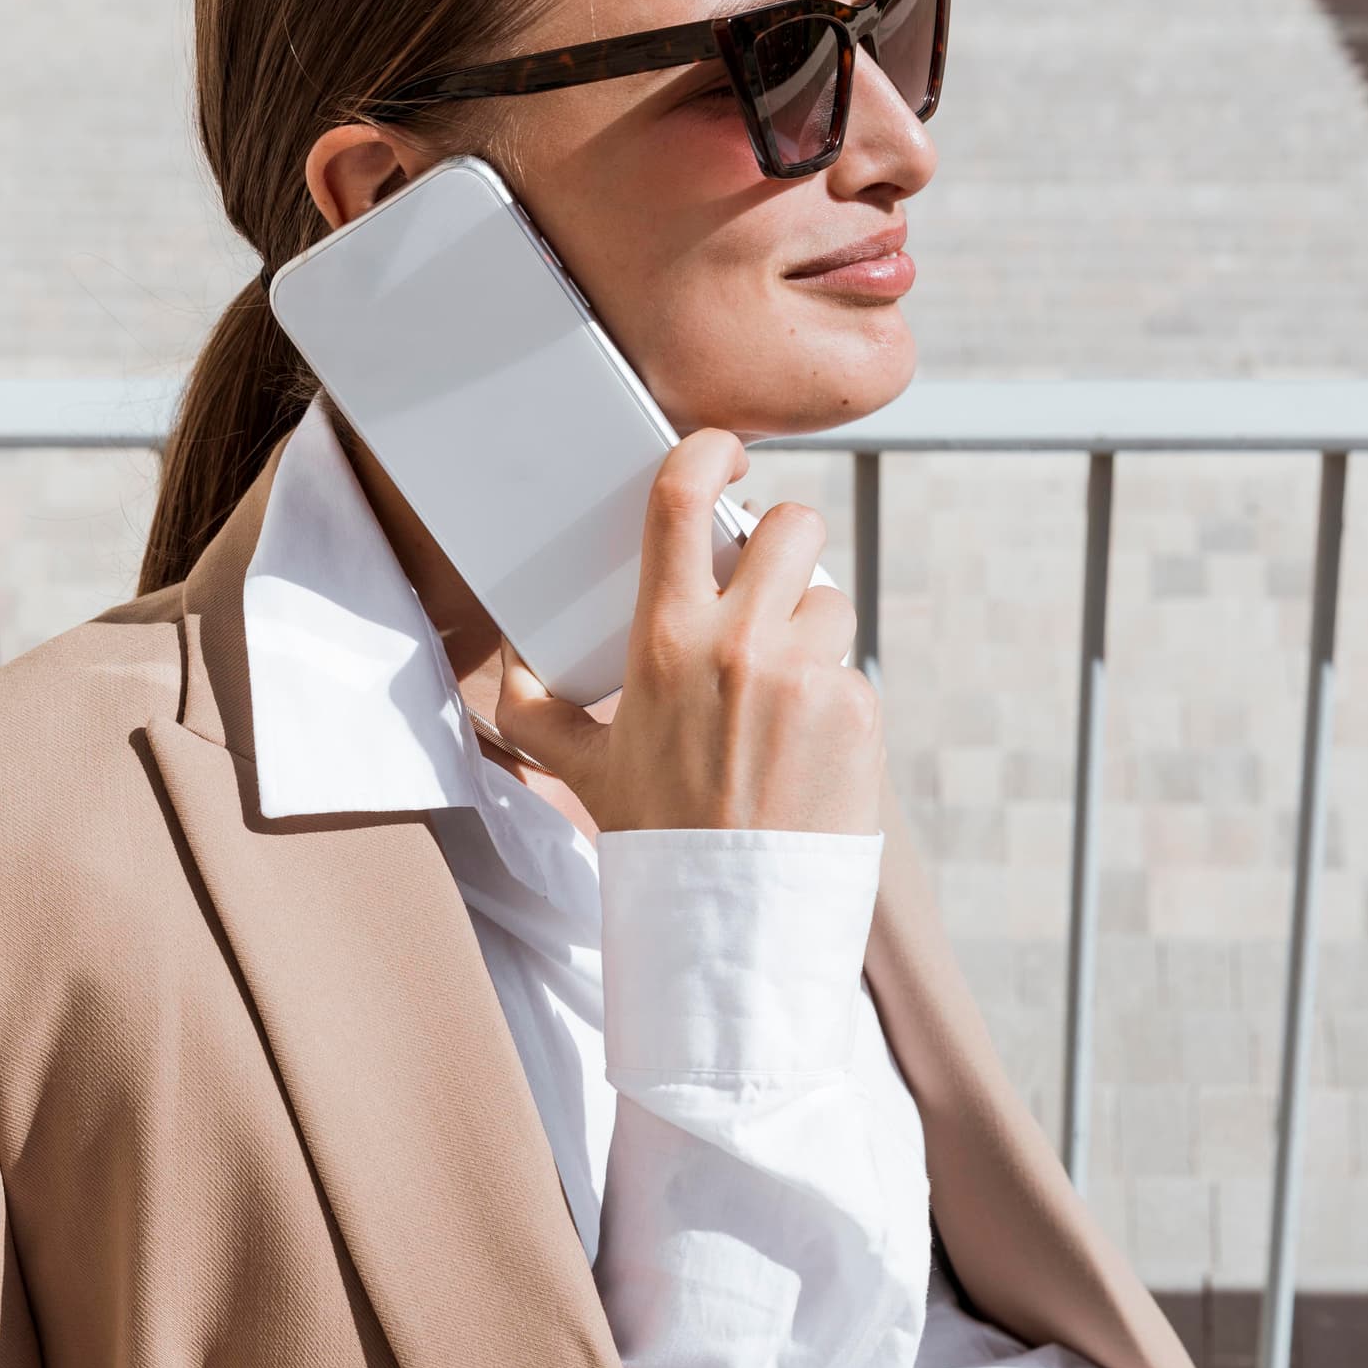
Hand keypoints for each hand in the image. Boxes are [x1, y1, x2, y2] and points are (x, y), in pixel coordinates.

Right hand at [495, 430, 877, 834]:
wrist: (731, 918)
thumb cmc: (655, 839)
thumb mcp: (583, 770)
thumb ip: (536, 711)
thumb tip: (510, 666)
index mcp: (664, 640)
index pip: (683, 496)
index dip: (709, 450)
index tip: (726, 453)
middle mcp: (738, 644)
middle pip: (793, 524)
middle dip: (785, 544)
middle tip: (769, 585)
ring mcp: (806, 674)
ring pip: (831, 598)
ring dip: (812, 629)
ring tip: (781, 693)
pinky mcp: (856, 709)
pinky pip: (852, 669)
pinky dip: (834, 699)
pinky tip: (805, 748)